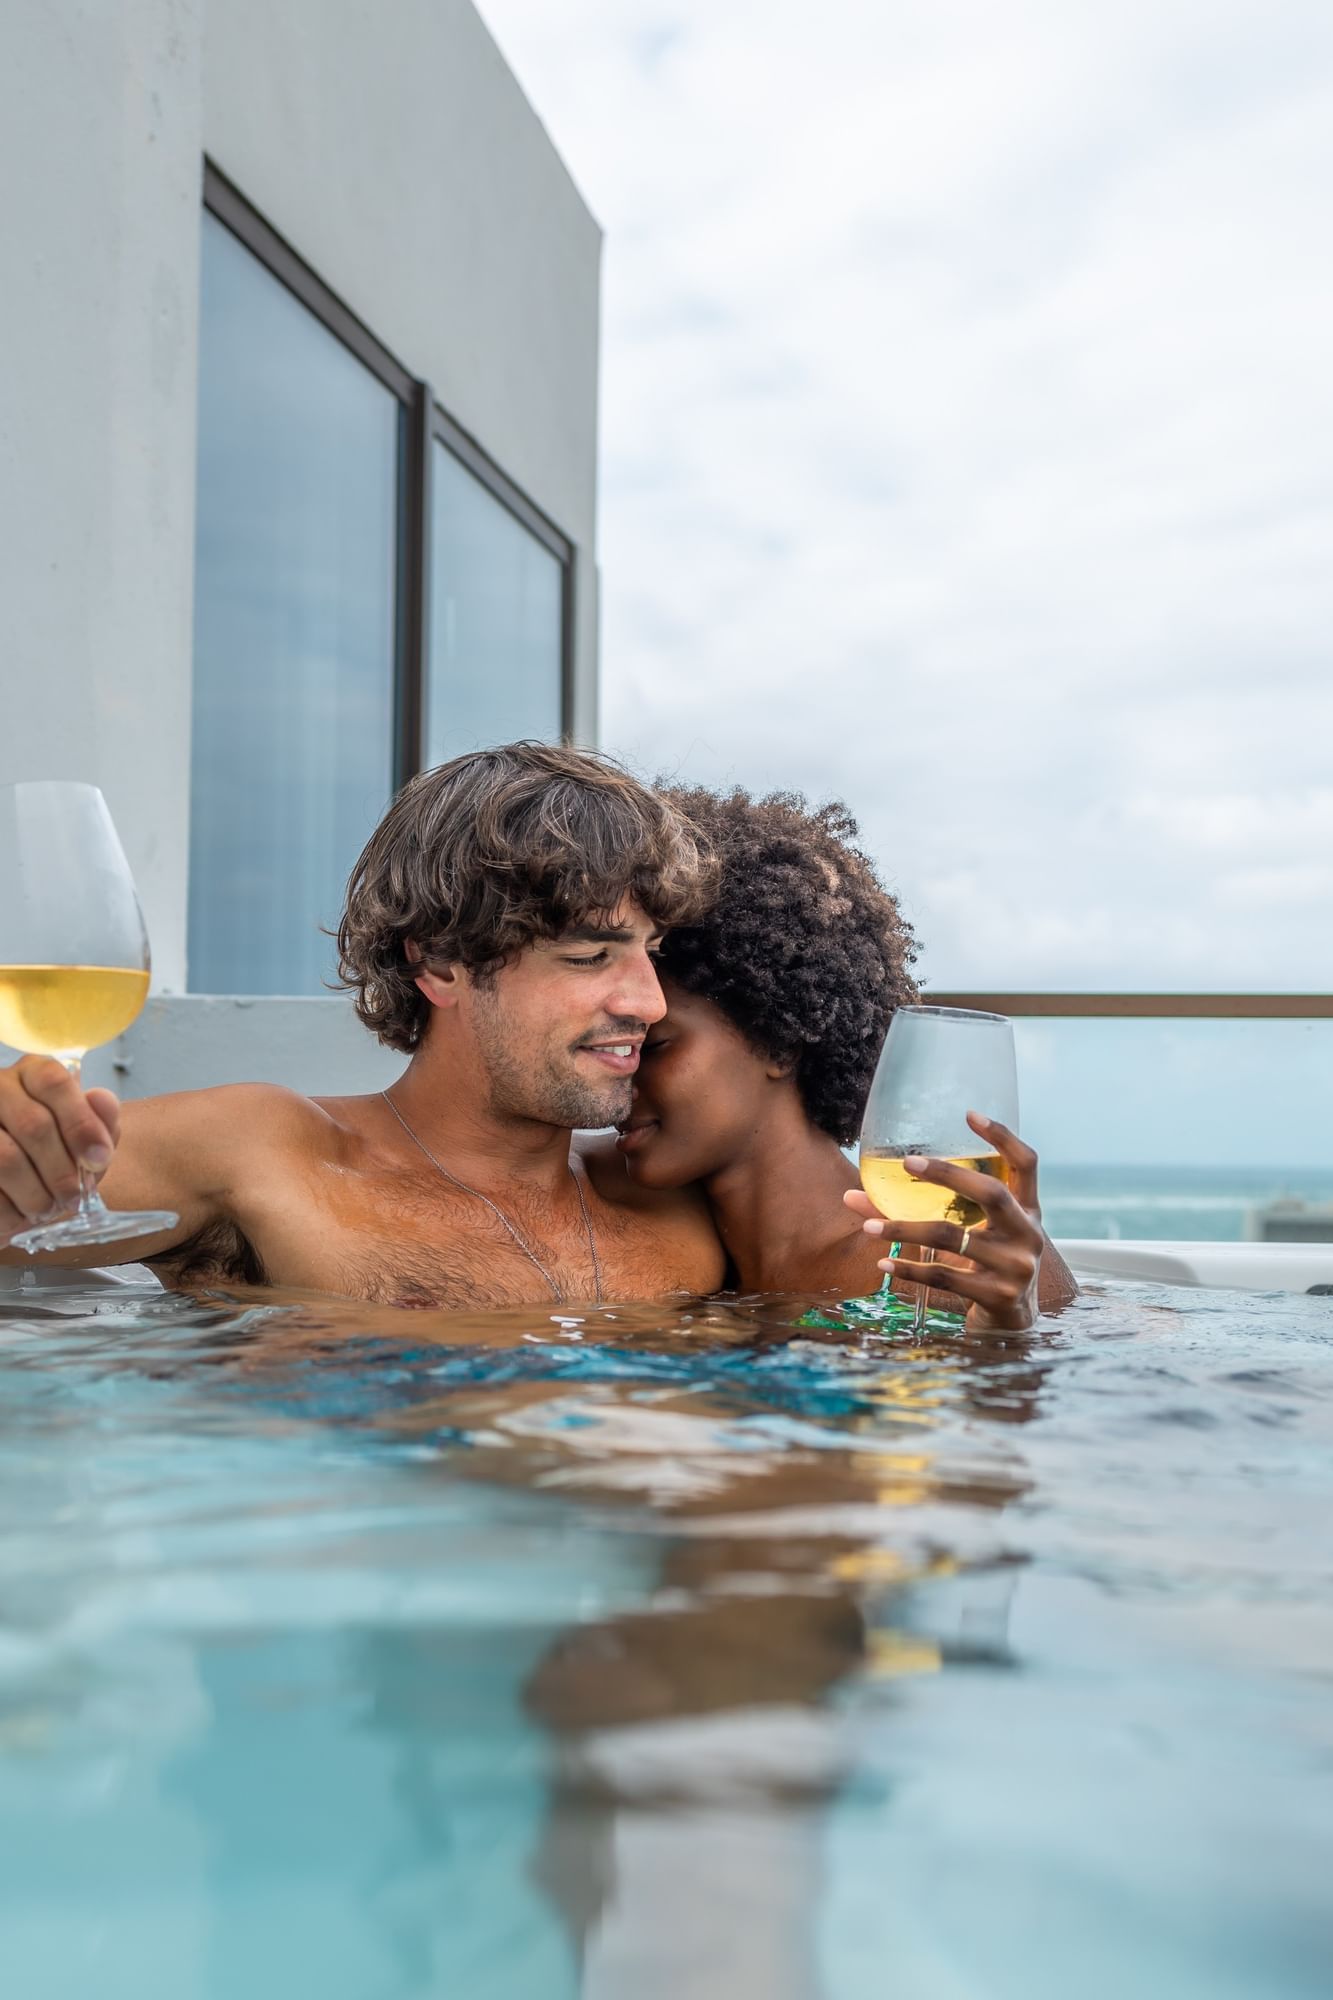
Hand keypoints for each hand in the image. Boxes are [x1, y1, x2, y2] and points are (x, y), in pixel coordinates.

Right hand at [0, 1056, 120, 1244]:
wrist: (14, 1190)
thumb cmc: (52, 1157)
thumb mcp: (84, 1139)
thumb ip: (100, 1119)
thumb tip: (99, 1098)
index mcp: (31, 1074)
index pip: (54, 1081)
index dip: (81, 1123)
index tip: (99, 1159)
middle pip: (34, 1124)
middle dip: (61, 1169)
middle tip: (73, 1195)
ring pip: (6, 1158)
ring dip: (36, 1193)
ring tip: (47, 1208)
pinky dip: (10, 1211)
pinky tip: (20, 1214)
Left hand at [844, 1111, 1043, 1332]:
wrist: (1012, 1324)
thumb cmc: (985, 1266)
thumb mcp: (971, 1234)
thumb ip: (925, 1210)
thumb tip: (852, 1195)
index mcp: (1028, 1210)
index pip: (1027, 1163)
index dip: (1003, 1136)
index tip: (969, 1115)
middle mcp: (1028, 1234)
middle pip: (992, 1192)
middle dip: (948, 1174)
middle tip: (908, 1162)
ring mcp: (1016, 1266)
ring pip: (951, 1236)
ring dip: (904, 1229)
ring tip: (869, 1226)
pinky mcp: (998, 1296)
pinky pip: (944, 1275)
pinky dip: (909, 1268)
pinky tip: (884, 1262)